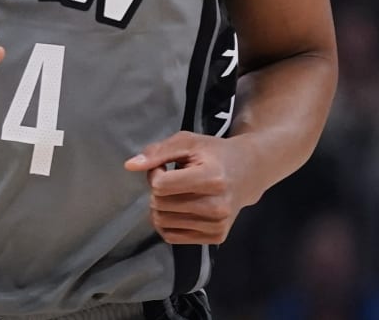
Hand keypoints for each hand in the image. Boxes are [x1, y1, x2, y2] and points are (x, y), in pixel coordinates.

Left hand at [124, 132, 253, 244]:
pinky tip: (178, 208)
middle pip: (160, 204)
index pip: (161, 185)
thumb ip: (158, 152)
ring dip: (161, 206)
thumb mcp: (187, 142)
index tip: (165, 166)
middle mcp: (217, 205)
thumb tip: (129, 166)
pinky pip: (172, 237)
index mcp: (211, 178)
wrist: (249, 172)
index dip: (155, 173)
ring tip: (177, 192)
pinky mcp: (216, 237)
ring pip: (162, 222)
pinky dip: (167, 222)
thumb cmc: (214, 154)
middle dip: (157, 190)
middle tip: (171, 179)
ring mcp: (217, 224)